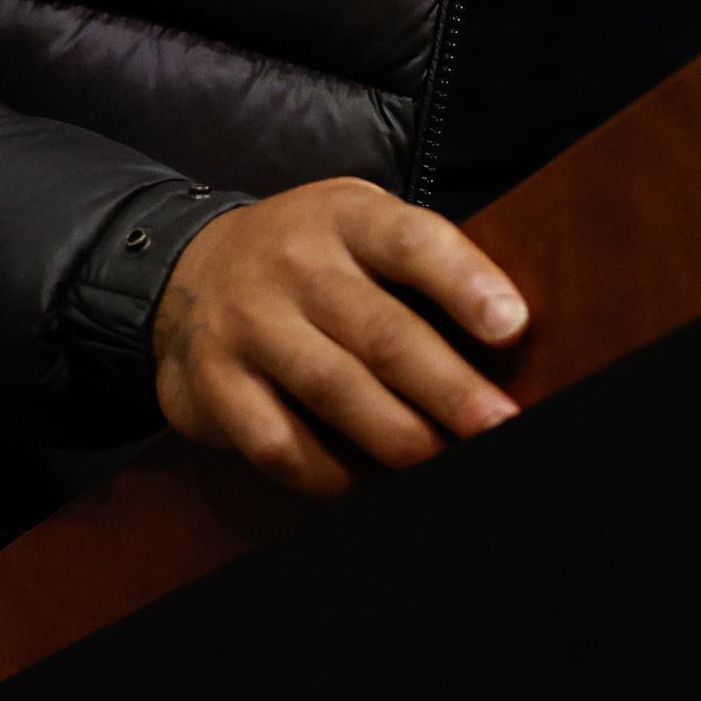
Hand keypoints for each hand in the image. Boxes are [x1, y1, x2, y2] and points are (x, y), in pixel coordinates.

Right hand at [148, 178, 528, 495]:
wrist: (187, 269)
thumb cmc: (311, 258)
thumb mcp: (359, 230)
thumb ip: (421, 270)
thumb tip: (511, 339)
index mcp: (345, 216)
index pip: (411, 241)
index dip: (465, 283)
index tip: (513, 325)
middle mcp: (294, 264)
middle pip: (381, 332)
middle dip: (449, 388)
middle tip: (501, 425)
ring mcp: (248, 325)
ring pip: (335, 390)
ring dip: (401, 437)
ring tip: (448, 462)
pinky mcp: (214, 386)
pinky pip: (281, 444)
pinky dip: (333, 475)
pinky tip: (371, 484)